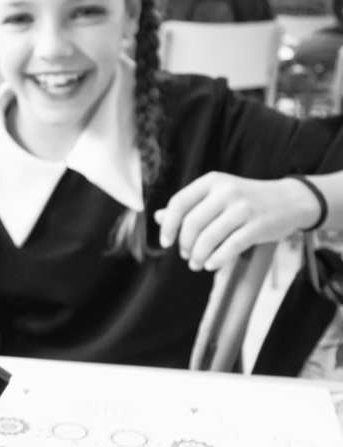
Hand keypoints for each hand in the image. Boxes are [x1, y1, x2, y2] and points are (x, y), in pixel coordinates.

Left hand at [155, 173, 319, 271]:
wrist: (289, 200)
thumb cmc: (247, 200)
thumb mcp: (217, 195)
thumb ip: (189, 205)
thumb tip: (158, 217)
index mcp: (211, 182)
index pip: (179, 202)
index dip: (168, 225)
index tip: (166, 242)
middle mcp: (226, 191)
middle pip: (192, 223)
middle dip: (185, 245)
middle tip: (187, 256)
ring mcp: (243, 208)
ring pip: (209, 237)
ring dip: (199, 256)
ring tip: (197, 264)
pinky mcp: (257, 225)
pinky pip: (230, 246)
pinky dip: (217, 259)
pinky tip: (212, 264)